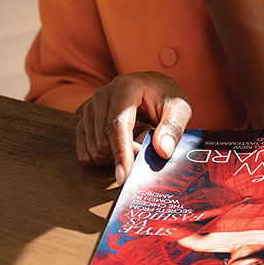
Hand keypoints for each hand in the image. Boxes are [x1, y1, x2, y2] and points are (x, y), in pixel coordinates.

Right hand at [76, 72, 190, 184]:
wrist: (152, 89)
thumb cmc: (166, 99)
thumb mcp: (179, 109)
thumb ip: (173, 129)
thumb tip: (162, 151)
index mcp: (125, 87)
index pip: (118, 125)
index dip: (121, 152)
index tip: (125, 176)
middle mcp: (102, 95)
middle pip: (104, 141)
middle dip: (125, 155)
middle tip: (146, 148)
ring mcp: (89, 108)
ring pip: (94, 150)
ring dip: (116, 157)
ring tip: (135, 141)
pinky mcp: (84, 122)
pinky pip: (85, 154)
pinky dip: (103, 160)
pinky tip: (119, 148)